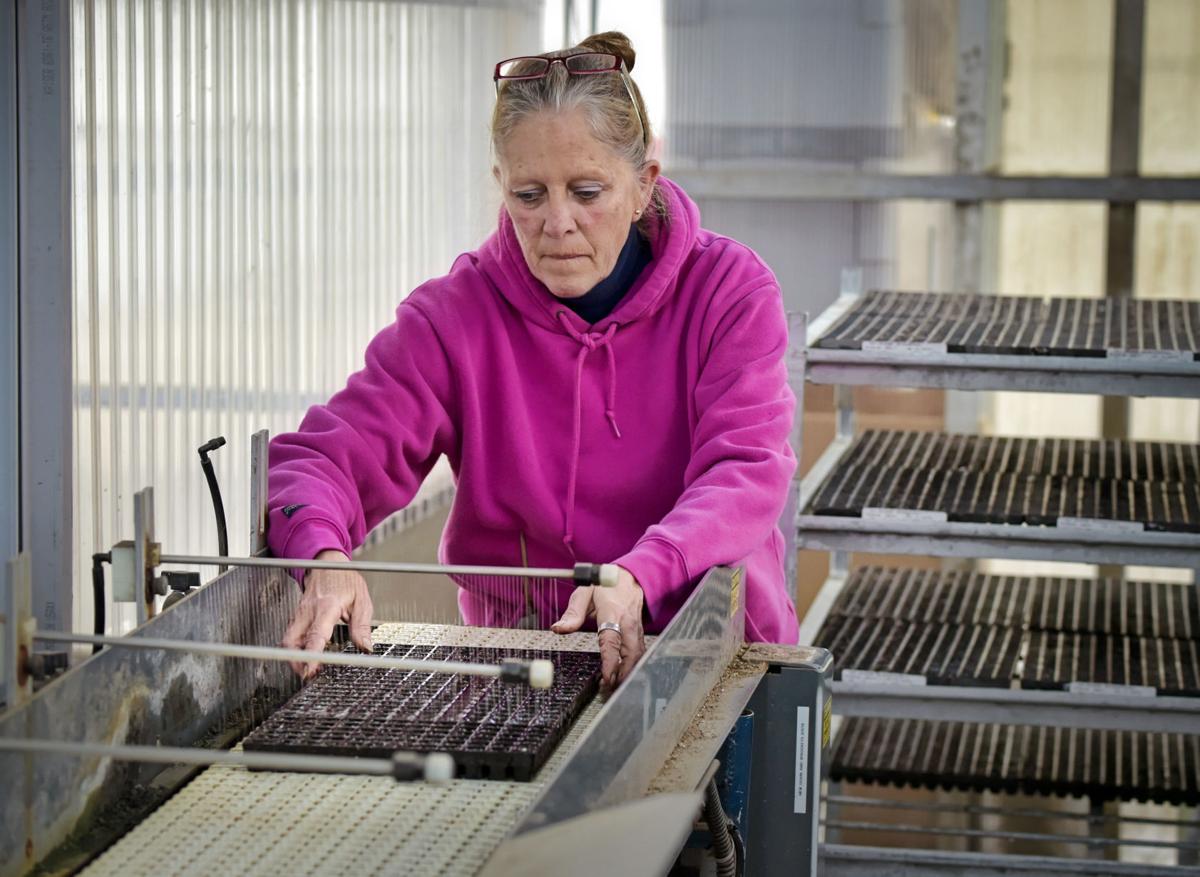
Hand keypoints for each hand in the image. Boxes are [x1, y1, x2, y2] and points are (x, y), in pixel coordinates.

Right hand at [281, 550, 373, 679]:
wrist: (327, 562)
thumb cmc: (345, 579)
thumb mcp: (362, 599)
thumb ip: (361, 626)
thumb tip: (366, 648)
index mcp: (326, 607)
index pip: (316, 635)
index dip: (311, 655)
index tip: (310, 671)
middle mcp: (308, 611)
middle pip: (291, 641)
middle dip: (295, 662)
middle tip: (308, 676)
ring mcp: (299, 614)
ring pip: (288, 640)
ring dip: (295, 657)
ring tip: (311, 668)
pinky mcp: (297, 616)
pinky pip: (292, 635)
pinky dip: (297, 648)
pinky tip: (309, 655)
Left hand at [551, 565, 644, 691]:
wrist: (629, 577)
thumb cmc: (605, 586)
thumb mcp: (584, 592)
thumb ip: (572, 613)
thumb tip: (558, 628)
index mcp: (613, 613)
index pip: (612, 640)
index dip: (610, 660)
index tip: (606, 676)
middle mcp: (628, 623)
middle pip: (631, 653)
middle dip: (622, 673)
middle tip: (608, 689)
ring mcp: (636, 630)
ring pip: (638, 656)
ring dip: (627, 673)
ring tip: (613, 688)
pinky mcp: (639, 635)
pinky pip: (639, 654)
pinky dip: (632, 668)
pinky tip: (621, 677)